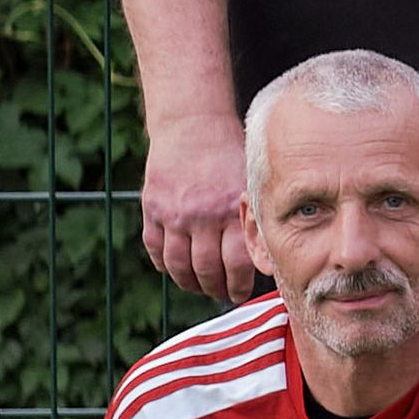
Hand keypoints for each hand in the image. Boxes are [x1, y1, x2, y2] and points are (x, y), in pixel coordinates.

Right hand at [139, 111, 259, 297]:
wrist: (193, 124)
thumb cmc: (230, 153)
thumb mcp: (251, 181)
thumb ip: (254, 216)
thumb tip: (267, 257)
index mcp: (231, 209)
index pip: (238, 264)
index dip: (240, 285)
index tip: (241, 292)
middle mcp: (201, 215)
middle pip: (207, 270)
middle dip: (216, 289)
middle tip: (222, 294)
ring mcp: (173, 213)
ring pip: (179, 266)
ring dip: (190, 283)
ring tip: (200, 286)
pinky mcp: (151, 208)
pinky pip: (155, 248)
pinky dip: (164, 265)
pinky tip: (176, 269)